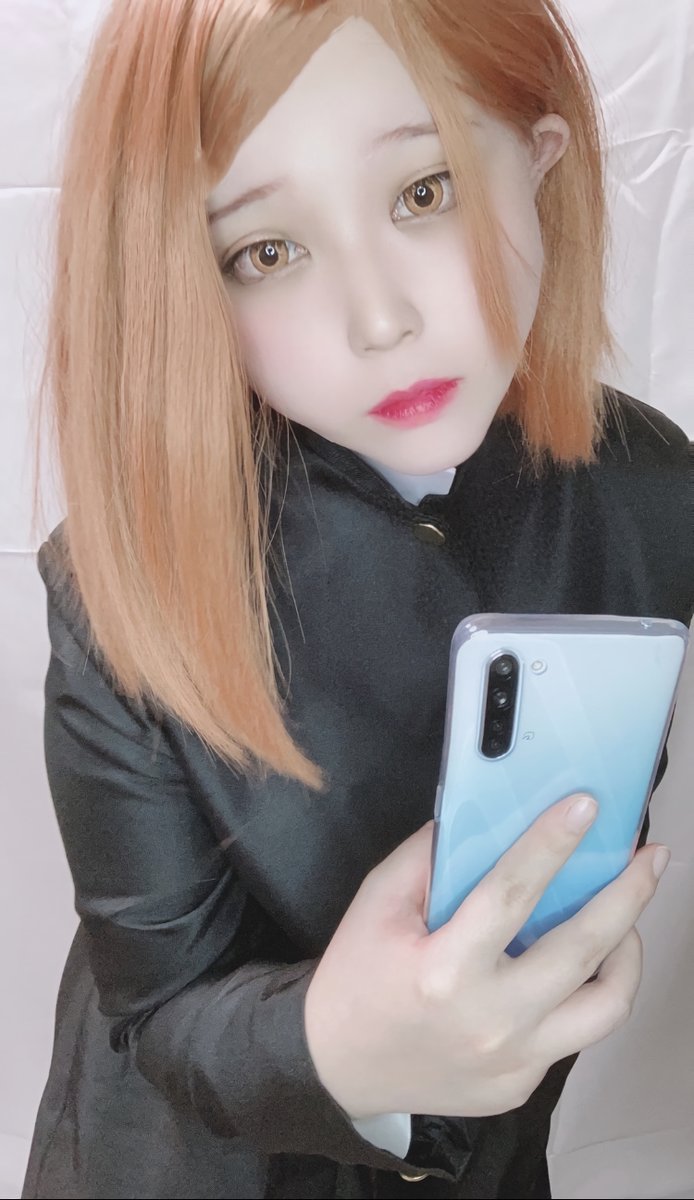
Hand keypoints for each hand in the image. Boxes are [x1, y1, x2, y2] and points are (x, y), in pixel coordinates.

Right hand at [304, 794, 667, 1118]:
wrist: (338, 1067)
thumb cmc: (357, 975)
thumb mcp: (377, 902)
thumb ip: (429, 859)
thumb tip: (486, 819)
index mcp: (445, 970)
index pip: (511, 894)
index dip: (551, 845)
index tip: (588, 808)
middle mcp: (490, 1020)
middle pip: (581, 950)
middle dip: (628, 895)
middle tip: (651, 857)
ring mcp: (513, 1061)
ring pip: (605, 1006)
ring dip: (627, 953)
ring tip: (627, 920)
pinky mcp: (521, 1085)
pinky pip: (573, 1033)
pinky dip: (582, 991)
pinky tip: (575, 966)